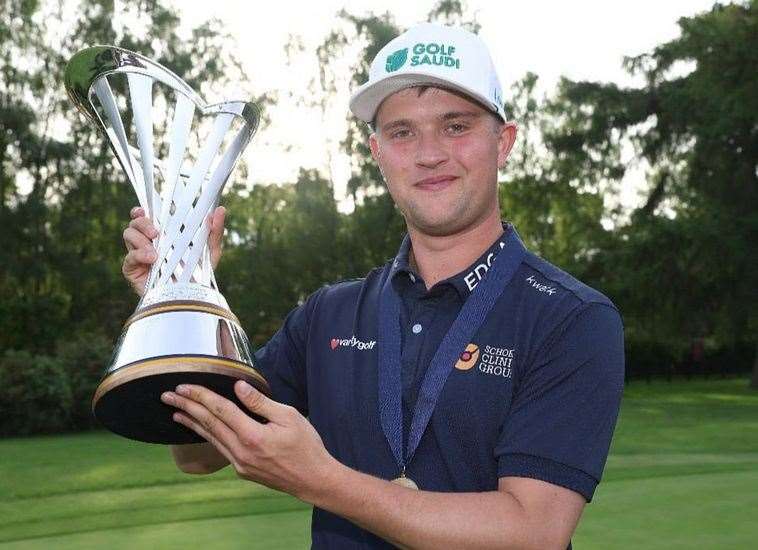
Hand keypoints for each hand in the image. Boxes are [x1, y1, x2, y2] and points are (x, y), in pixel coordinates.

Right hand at [122, 205, 225, 296]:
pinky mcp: (133, 270)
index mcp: (163, 234)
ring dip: (140, 239)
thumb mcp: (211, 252)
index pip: (146, 216)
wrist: (191, 299)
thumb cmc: (199, 274)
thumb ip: (215, 231)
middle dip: (143, 223)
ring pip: (128, 235)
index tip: (143, 210)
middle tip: (156, 233)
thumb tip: (220, 210)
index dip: (140, 211)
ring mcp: (139, 255)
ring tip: (155, 253)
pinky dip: (138, 255)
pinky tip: (151, 259)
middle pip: (135, 223)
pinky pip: (129, 257)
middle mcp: (148, 242)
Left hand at [161, 381, 335, 500]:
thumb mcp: (289, 417)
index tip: (183, 386)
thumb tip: (238, 386)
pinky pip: (220, 448)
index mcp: (252, 436)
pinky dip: (207, 435)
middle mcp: (241, 451)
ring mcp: (240, 463)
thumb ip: (260, 402)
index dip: (200, 396)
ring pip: (210, 438)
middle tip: (167, 396)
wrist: (313, 480)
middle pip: (208, 424)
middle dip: (187, 407)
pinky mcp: (242, 470)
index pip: (220, 410)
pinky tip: (200, 429)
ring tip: (175, 412)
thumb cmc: (306, 445)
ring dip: (191, 423)